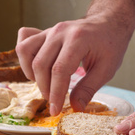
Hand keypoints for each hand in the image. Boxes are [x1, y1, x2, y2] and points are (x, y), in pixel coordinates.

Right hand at [15, 16, 131, 115]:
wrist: (108, 24)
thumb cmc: (110, 46)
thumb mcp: (106, 69)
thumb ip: (89, 88)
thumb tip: (75, 107)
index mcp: (78, 39)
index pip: (59, 70)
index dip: (55, 93)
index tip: (55, 110)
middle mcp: (60, 32)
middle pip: (41, 64)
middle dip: (45, 88)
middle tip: (54, 101)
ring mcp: (50, 30)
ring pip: (26, 51)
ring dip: (31, 73)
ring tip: (46, 84)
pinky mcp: (44, 32)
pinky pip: (24, 41)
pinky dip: (25, 58)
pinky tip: (37, 69)